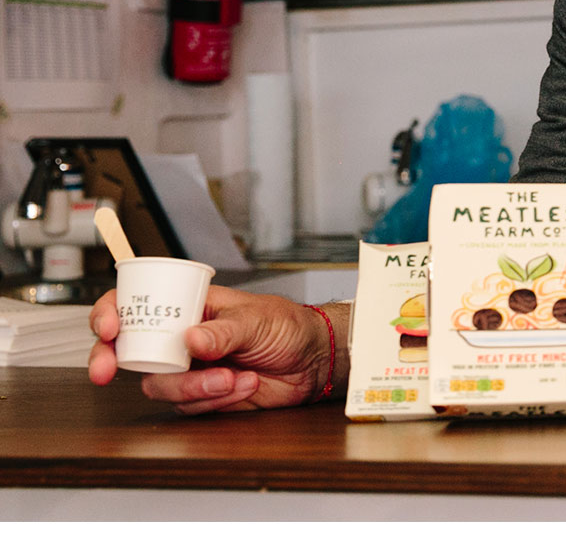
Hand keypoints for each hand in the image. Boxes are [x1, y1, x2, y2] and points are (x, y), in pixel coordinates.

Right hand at [88, 285, 342, 415]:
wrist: (312, 361)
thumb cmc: (287, 326)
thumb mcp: (256, 318)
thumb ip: (223, 331)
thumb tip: (190, 339)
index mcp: (189, 307)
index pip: (136, 304)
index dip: (110, 313)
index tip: (108, 328)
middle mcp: (180, 339)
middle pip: (127, 350)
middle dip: (110, 361)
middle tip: (107, 371)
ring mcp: (188, 369)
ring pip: (157, 384)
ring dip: (192, 386)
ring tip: (232, 376)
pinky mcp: (202, 397)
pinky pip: (187, 406)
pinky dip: (214, 399)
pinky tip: (244, 384)